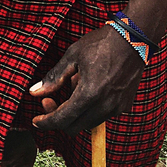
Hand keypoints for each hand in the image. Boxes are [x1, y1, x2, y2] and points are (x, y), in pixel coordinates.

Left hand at [29, 24, 146, 134]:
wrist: (132, 39)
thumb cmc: (101, 44)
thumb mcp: (73, 56)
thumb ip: (54, 78)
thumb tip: (34, 92)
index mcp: (89, 94)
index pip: (63, 119)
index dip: (46, 122)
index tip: (37, 121)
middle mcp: (105, 106)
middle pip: (74, 127)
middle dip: (58, 118)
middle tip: (49, 100)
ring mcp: (117, 108)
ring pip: (88, 123)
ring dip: (75, 113)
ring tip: (74, 85)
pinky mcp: (124, 106)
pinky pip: (101, 116)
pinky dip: (89, 109)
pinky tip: (89, 87)